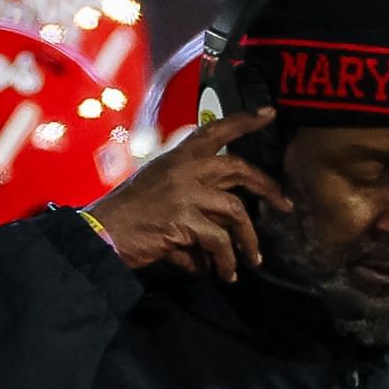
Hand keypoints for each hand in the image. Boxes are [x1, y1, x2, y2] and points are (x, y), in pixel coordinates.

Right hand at [87, 107, 293, 281]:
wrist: (101, 232)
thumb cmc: (127, 218)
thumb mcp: (158, 197)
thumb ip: (191, 208)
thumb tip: (211, 244)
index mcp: (176, 157)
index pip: (214, 130)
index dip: (244, 121)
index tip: (269, 114)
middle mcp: (184, 168)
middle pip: (238, 169)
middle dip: (267, 187)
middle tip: (287, 205)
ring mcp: (185, 192)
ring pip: (236, 212)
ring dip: (248, 240)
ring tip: (253, 260)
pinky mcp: (184, 219)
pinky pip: (218, 241)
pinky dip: (225, 260)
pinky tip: (225, 274)